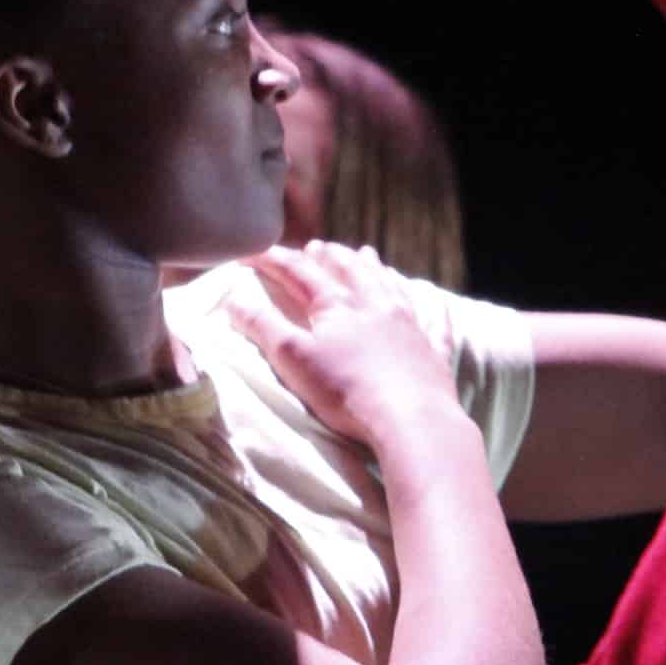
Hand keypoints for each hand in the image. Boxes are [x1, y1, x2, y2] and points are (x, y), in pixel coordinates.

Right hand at [228, 242, 459, 445]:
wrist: (410, 418)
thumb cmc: (345, 390)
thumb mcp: (292, 358)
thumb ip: (262, 326)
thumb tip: (233, 299)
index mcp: (338, 304)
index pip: (300, 272)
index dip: (275, 260)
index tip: (254, 253)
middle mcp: (375, 304)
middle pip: (349, 269)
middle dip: (329, 256)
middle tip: (316, 246)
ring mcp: (408, 325)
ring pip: (388, 284)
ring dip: (373, 267)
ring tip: (366, 253)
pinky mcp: (431, 350)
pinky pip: (432, 321)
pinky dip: (427, 308)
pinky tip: (432, 306)